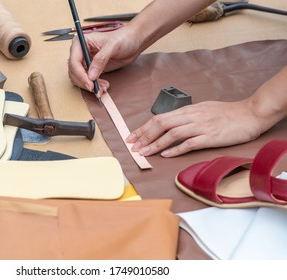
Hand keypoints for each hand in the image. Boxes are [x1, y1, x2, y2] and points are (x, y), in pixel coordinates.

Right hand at [68, 27, 141, 94]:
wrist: (133, 42)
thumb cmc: (123, 38)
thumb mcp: (113, 46)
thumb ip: (101, 59)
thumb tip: (91, 75)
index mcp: (81, 42)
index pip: (74, 61)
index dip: (80, 75)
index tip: (90, 84)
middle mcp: (81, 51)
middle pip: (74, 72)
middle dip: (85, 82)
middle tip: (96, 89)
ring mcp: (86, 61)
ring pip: (79, 78)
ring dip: (89, 86)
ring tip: (102, 88)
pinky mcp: (92, 69)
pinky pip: (88, 80)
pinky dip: (94, 86)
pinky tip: (103, 86)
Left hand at [126, 100, 264, 156]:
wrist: (250, 113)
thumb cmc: (227, 113)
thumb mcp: (202, 109)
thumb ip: (186, 116)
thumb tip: (171, 124)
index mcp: (187, 110)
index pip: (159, 118)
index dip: (143, 128)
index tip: (132, 136)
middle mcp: (191, 116)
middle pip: (161, 124)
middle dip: (144, 135)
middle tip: (133, 146)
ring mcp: (200, 126)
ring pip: (172, 134)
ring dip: (156, 144)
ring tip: (144, 153)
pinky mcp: (210, 137)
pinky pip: (190, 143)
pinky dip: (176, 149)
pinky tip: (166, 155)